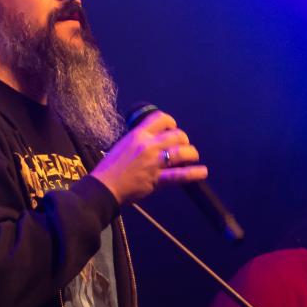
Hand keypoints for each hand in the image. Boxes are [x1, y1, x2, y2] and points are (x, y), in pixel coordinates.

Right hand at [90, 108, 207, 205]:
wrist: (104, 187)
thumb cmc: (109, 168)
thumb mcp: (122, 146)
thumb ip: (138, 141)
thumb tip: (151, 140)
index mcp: (138, 135)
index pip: (161, 119)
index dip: (171, 122)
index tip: (172, 128)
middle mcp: (148, 145)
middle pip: (176, 135)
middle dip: (183, 139)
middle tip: (183, 146)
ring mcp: (154, 162)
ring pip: (182, 152)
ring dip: (191, 153)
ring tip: (192, 157)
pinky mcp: (157, 179)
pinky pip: (180, 175)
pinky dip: (194, 173)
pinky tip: (202, 172)